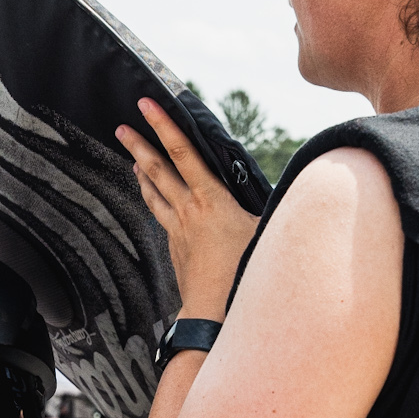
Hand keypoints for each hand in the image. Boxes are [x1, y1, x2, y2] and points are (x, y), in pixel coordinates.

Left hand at [117, 98, 259, 320]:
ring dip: (141, 172)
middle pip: (157, 169)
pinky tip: (154, 199)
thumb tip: (296, 193)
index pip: (183, 153)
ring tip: (132, 158)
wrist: (214, 312)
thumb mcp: (267, 232)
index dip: (164, 125)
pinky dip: (155, 201)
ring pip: (153, 193)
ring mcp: (176, 230)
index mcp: (210, 199)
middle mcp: (187, 210)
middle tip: (122, 126)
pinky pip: (161, 216)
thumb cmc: (246, 273)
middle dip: (138, 144)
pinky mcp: (175, 248)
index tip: (148, 105)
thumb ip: (272, 207)